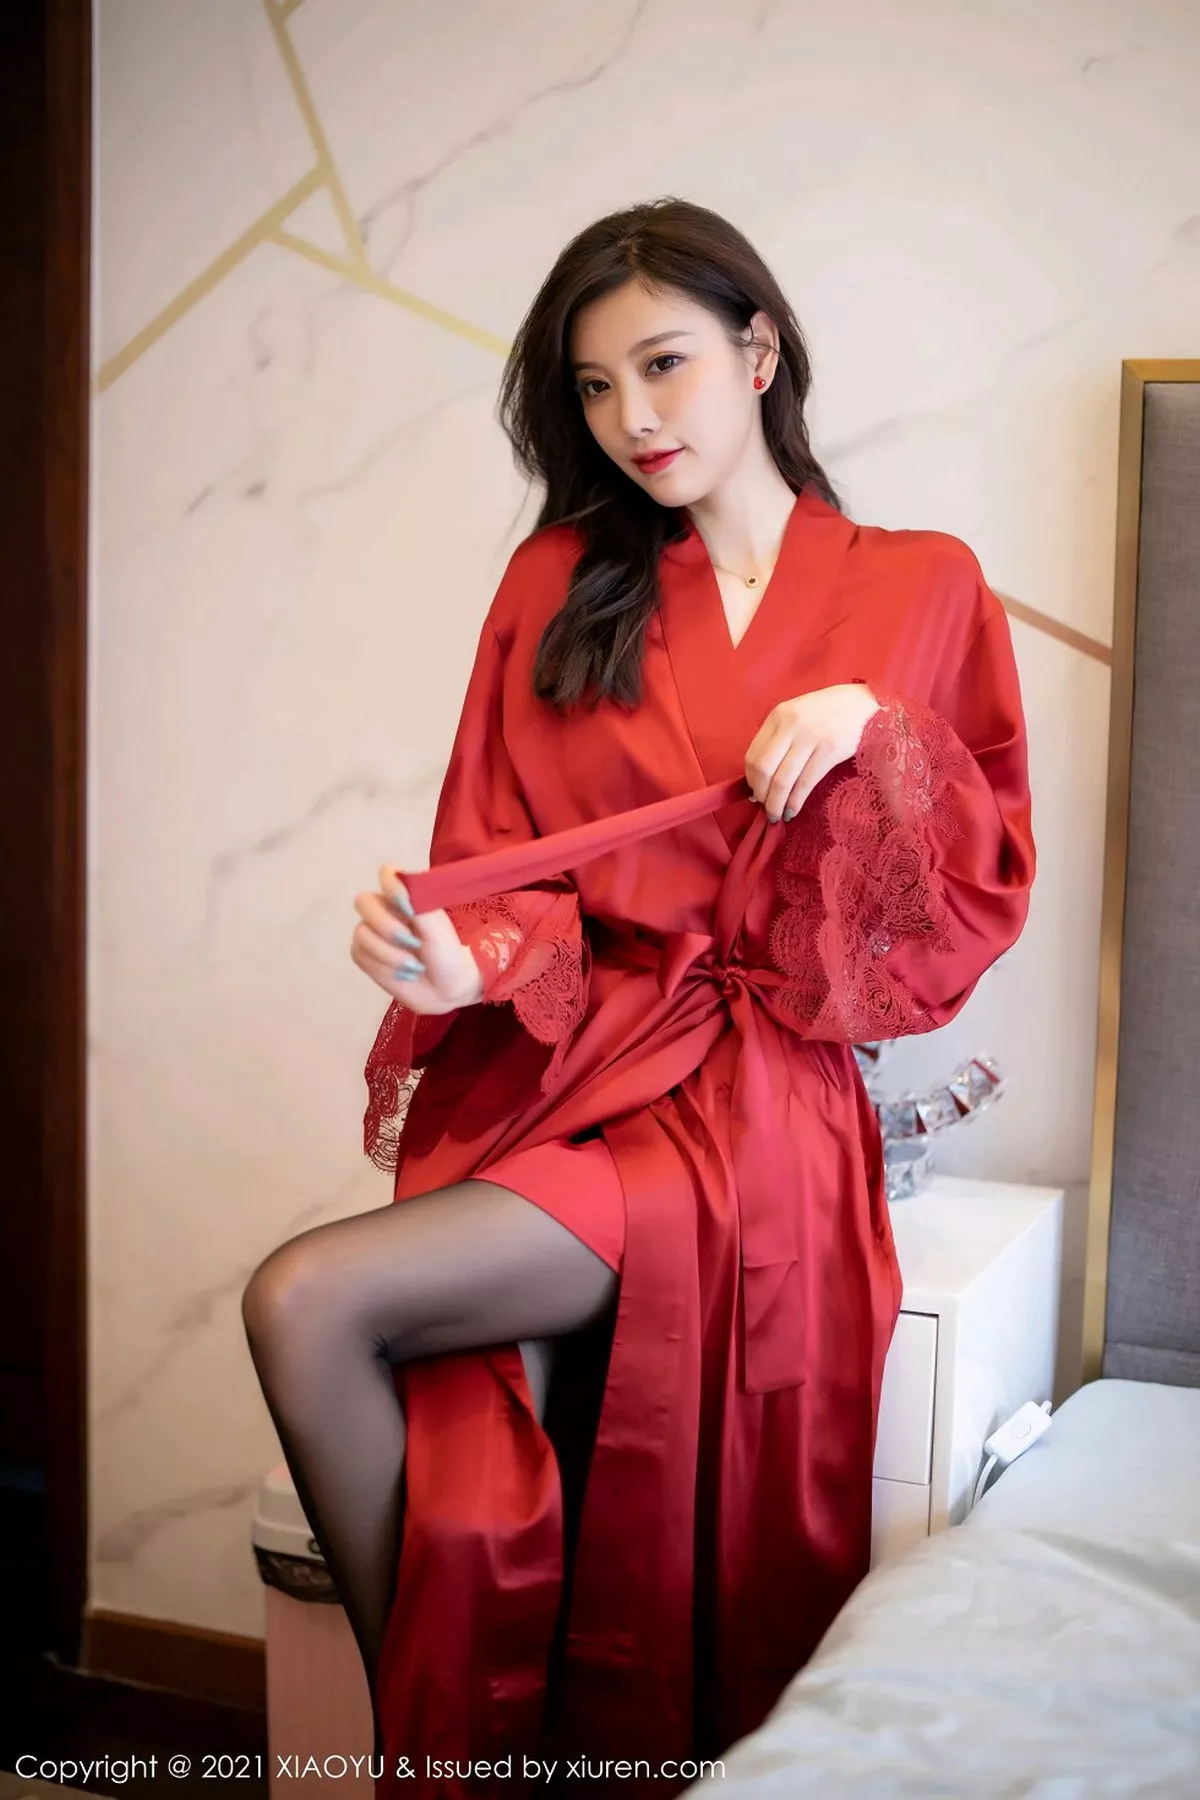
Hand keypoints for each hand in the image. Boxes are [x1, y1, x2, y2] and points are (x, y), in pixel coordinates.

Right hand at [351, 867, 484, 1013]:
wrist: (446, 987)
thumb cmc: (446, 950)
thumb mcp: (437, 924)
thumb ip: (417, 900)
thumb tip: (397, 884)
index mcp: (405, 895)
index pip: (386, 873)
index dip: (391, 886)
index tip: (409, 908)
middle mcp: (385, 909)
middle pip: (363, 902)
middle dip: (387, 927)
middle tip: (413, 943)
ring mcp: (372, 932)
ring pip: (362, 934)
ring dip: (390, 955)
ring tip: (415, 966)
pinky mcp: (364, 955)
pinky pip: (359, 954)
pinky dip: (383, 967)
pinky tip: (403, 973)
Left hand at [745, 683, 881, 822]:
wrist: (861, 703)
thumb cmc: (825, 713)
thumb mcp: (795, 715)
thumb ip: (778, 739)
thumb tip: (759, 780)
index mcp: (777, 717)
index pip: (753, 755)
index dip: (750, 780)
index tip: (755, 793)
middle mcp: (790, 726)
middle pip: (764, 769)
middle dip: (761, 795)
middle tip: (765, 808)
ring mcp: (810, 738)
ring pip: (783, 780)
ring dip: (776, 804)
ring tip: (776, 816)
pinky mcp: (830, 750)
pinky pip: (805, 783)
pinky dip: (795, 802)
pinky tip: (792, 811)